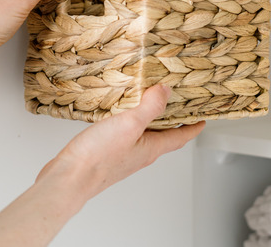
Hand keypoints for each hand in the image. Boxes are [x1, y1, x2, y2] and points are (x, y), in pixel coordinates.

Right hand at [36, 85, 205, 210]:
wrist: (68, 179)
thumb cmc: (98, 158)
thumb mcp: (129, 125)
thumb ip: (150, 107)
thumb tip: (166, 91)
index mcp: (151, 148)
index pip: (180, 137)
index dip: (193, 127)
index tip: (202, 119)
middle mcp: (140, 154)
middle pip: (163, 136)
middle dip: (172, 120)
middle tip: (177, 104)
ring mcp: (123, 155)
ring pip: (143, 135)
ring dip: (149, 120)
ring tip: (148, 102)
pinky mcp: (107, 154)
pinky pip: (125, 136)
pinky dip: (128, 122)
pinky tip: (118, 114)